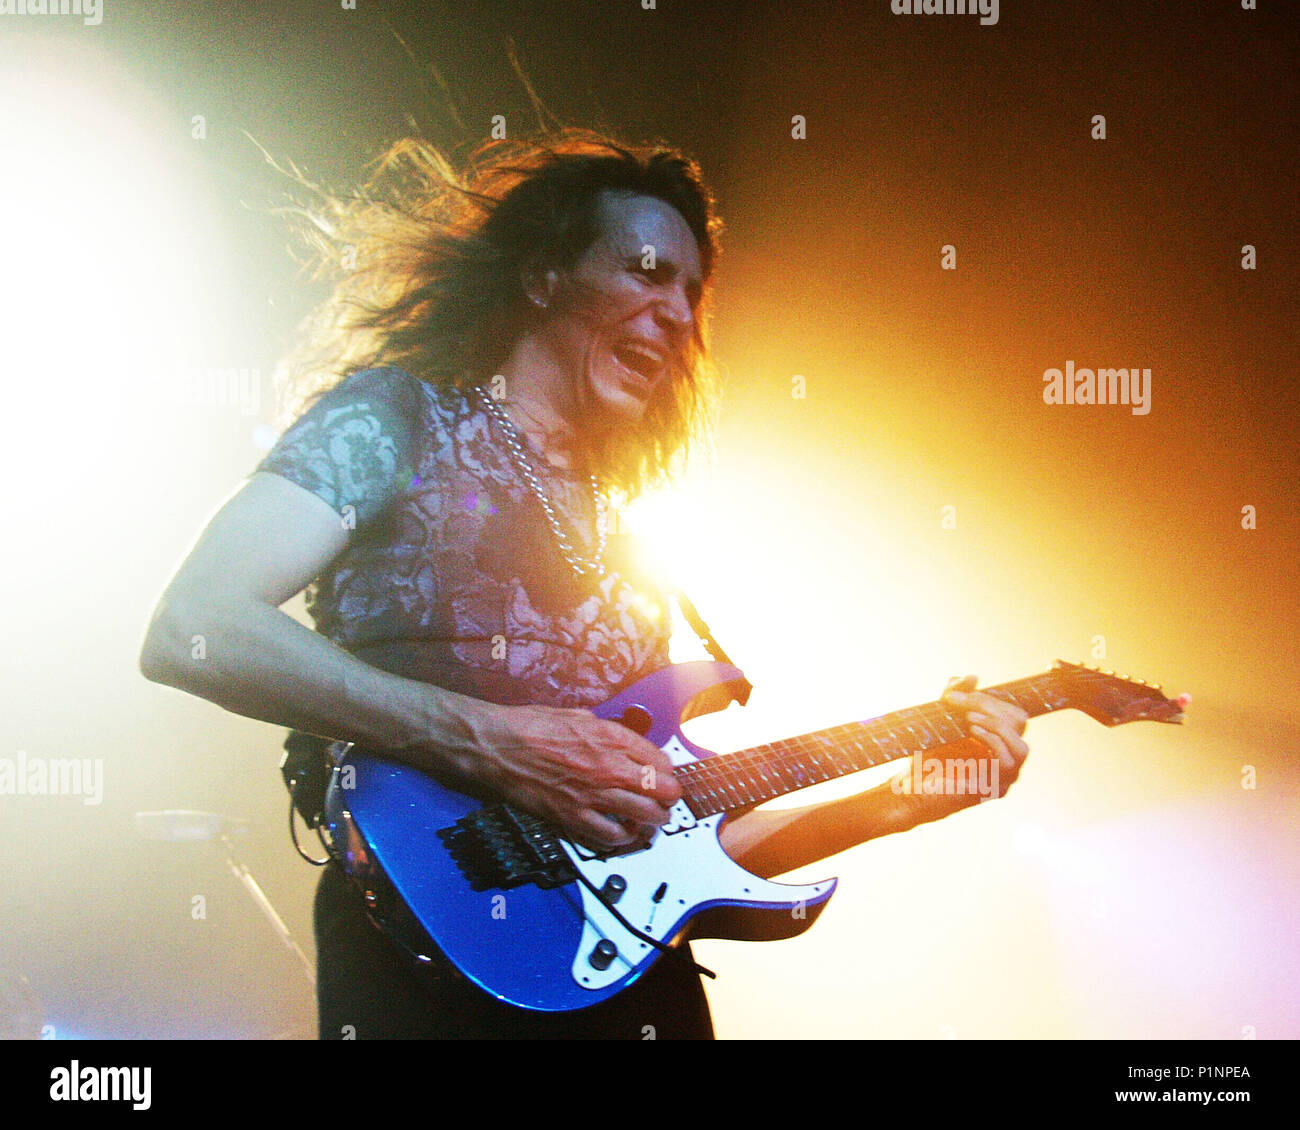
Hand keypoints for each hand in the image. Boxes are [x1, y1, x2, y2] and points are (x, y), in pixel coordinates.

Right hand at [461, 702, 681, 850]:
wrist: (498, 746)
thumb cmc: (529, 727)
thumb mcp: (577, 715)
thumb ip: (604, 729)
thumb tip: (618, 738)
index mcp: (611, 737)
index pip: (660, 760)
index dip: (667, 770)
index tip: (665, 775)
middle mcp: (609, 766)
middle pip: (662, 789)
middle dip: (669, 796)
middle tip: (666, 799)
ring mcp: (593, 794)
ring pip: (645, 815)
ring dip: (654, 819)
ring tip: (653, 820)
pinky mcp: (573, 817)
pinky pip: (611, 836)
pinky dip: (622, 837)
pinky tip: (623, 833)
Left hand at [936, 674, 1030, 804]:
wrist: (910, 786)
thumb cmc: (926, 755)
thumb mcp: (941, 719)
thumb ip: (955, 696)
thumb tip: (972, 677)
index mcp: (999, 742)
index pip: (1013, 715)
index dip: (989, 700)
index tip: (955, 697)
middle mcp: (1006, 759)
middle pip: (1020, 725)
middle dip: (990, 707)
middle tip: (960, 704)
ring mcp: (1002, 778)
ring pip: (1021, 748)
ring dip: (996, 726)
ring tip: (969, 719)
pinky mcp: (993, 789)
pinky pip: (1008, 763)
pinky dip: (992, 742)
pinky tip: (971, 732)